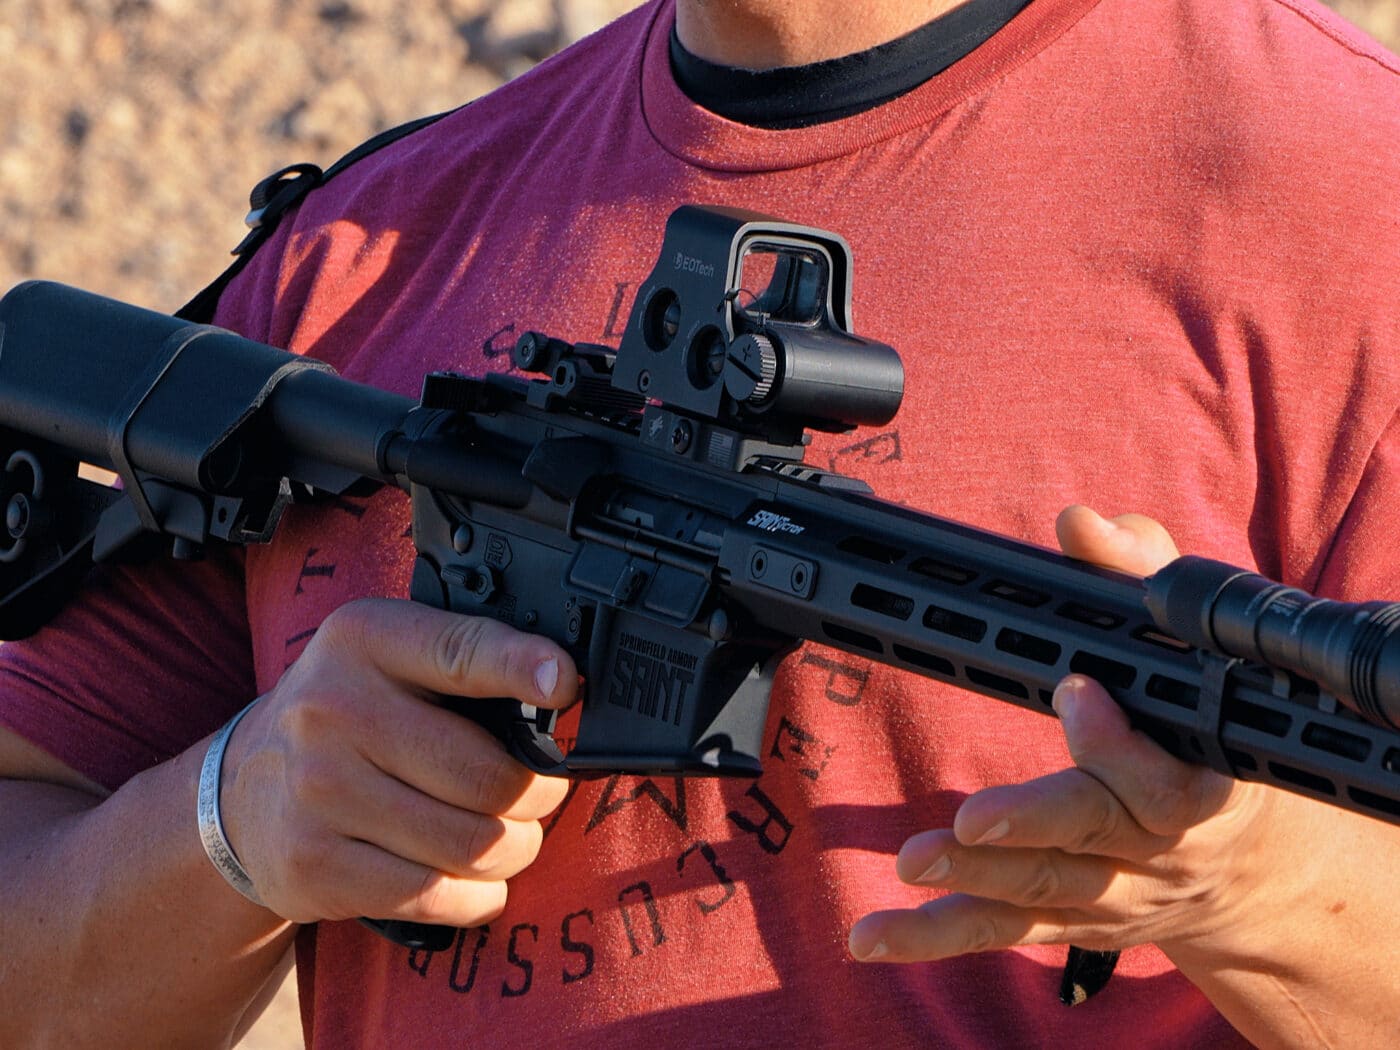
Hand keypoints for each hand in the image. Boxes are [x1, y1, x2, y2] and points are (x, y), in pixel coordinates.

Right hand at [218, 599, 576, 927]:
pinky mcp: (315, 866)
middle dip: (538, 794)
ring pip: (472, 843)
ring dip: (515, 849)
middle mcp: (333, 709)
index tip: (563, 682)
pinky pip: (434, 895)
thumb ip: (465, 659)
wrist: (239, 789)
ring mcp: (319, 791)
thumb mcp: (390, 657)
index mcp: (364, 640)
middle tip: (539, 794)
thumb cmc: (347, 714)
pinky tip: (478, 880)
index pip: (460, 650)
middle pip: (487, 775)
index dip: (520, 666)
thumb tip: (561, 687)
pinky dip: (478, 896)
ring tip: (509, 837)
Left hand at [848, 506, 1291, 964]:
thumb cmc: (1208, 738)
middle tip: (969, 819)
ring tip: (910, 862)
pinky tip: (872, 935)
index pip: (1162, 772)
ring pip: (1037, 891)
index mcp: (1196, 782)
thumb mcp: (1195, 652)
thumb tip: (1082, 525)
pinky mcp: (1060, 918)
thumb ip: (1140, 578)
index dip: (1118, 738)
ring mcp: (1103, 892)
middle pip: (1091, 836)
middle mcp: (1149, 848)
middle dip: (1030, 826)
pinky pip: (997, 930)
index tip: (1075, 686)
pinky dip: (933, 937)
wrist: (1245, 869)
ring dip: (971, 879)